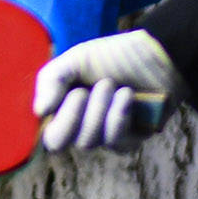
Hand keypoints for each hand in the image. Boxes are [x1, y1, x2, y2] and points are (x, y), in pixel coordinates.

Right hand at [33, 31, 184, 152]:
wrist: (158, 55)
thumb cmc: (115, 55)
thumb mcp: (77, 59)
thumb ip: (52, 80)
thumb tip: (39, 112)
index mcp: (62, 107)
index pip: (47, 134)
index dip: (57, 121)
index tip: (74, 92)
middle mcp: (79, 125)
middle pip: (60, 143)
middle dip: (74, 115)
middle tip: (90, 88)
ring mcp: (103, 135)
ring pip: (89, 142)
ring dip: (100, 110)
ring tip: (113, 85)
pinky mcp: (128, 140)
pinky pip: (116, 143)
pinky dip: (119, 117)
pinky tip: (128, 96)